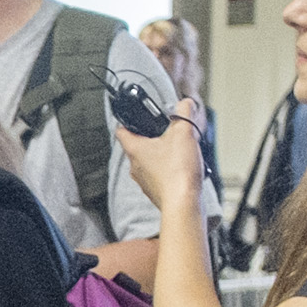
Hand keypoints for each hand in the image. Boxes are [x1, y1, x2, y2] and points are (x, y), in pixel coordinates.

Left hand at [117, 97, 206, 218]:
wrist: (183, 203)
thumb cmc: (177, 171)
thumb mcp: (183, 133)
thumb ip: (183, 114)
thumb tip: (184, 103)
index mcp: (135, 150)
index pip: (121, 132)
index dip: (126, 122)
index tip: (132, 118)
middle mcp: (135, 167)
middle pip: (137, 147)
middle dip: (150, 139)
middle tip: (165, 133)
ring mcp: (144, 182)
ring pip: (148, 163)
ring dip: (160, 156)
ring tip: (177, 151)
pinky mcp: (156, 192)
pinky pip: (158, 177)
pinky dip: (168, 171)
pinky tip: (182, 169)